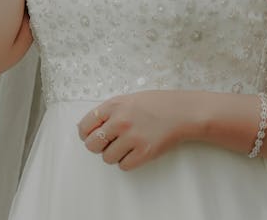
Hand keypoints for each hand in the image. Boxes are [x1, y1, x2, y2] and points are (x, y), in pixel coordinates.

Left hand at [77, 91, 192, 170]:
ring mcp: (132, 138)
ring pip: (107, 158)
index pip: (85, 126)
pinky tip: (135, 151)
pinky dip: (127, 162)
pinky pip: (123, 166)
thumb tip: (87, 128)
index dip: (86, 134)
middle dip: (98, 146)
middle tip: (109, 143)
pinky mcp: (144, 152)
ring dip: (114, 154)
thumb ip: (108, 112)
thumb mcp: (127, 100)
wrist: (181, 112)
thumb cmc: (155, 104)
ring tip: (126, 145)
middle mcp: (120, 121)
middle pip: (92, 145)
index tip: (90, 136)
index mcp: (113, 106)